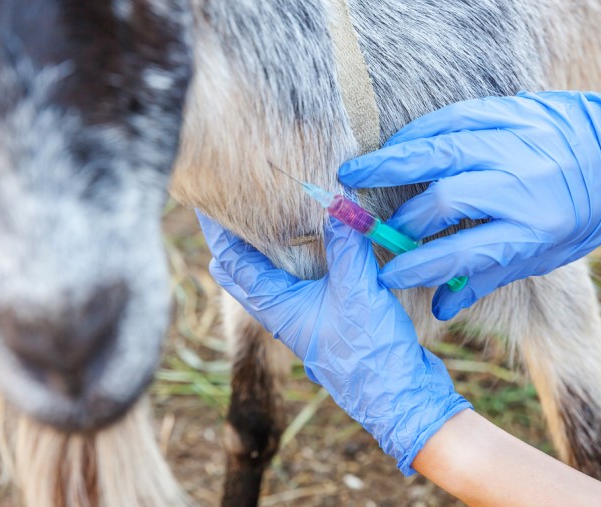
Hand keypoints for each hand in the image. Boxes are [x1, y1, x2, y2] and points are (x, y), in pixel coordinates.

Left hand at [197, 212, 471, 474]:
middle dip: (232, 242)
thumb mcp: (356, 290)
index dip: (219, 232)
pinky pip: (296, 284)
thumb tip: (336, 202)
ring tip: (257, 224)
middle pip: (242, 273)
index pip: (234, 262)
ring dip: (260, 252)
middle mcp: (282, 313)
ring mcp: (303, 318)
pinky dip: (291, 262)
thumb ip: (345, 246)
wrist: (396, 397)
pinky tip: (308, 250)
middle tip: (223, 210)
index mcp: (276, 307)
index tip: (203, 204)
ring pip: (269, 279)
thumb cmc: (369, 351)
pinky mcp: (326, 320)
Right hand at [339, 75, 600, 319]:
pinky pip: (455, 118)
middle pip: (446, 201)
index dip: (418, 267)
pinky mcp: (513, 111)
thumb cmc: (583, 214)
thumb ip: (488, 276)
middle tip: (374, 228)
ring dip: (393, 163)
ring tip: (356, 171)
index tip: (387, 274)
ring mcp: (517, 143)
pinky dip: (420, 131)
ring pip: (442, 151)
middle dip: (403, 218)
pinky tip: (396, 144)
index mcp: (535, 229)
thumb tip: (441, 306)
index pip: (462, 253)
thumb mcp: (546, 256)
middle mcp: (524, 185)